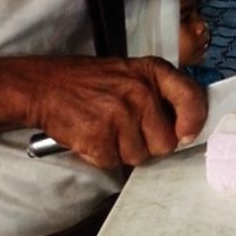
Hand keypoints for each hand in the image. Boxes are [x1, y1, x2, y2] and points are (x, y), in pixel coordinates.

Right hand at [27, 56, 206, 167]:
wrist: (42, 86)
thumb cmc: (86, 82)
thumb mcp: (128, 74)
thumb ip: (157, 94)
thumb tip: (184, 127)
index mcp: (150, 72)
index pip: (191, 98)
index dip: (193, 121)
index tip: (187, 133)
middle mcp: (139, 92)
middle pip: (166, 143)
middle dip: (149, 144)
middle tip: (126, 129)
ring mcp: (119, 115)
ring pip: (140, 157)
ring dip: (123, 151)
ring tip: (105, 129)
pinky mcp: (100, 137)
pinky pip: (114, 163)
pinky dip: (102, 156)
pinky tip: (92, 136)